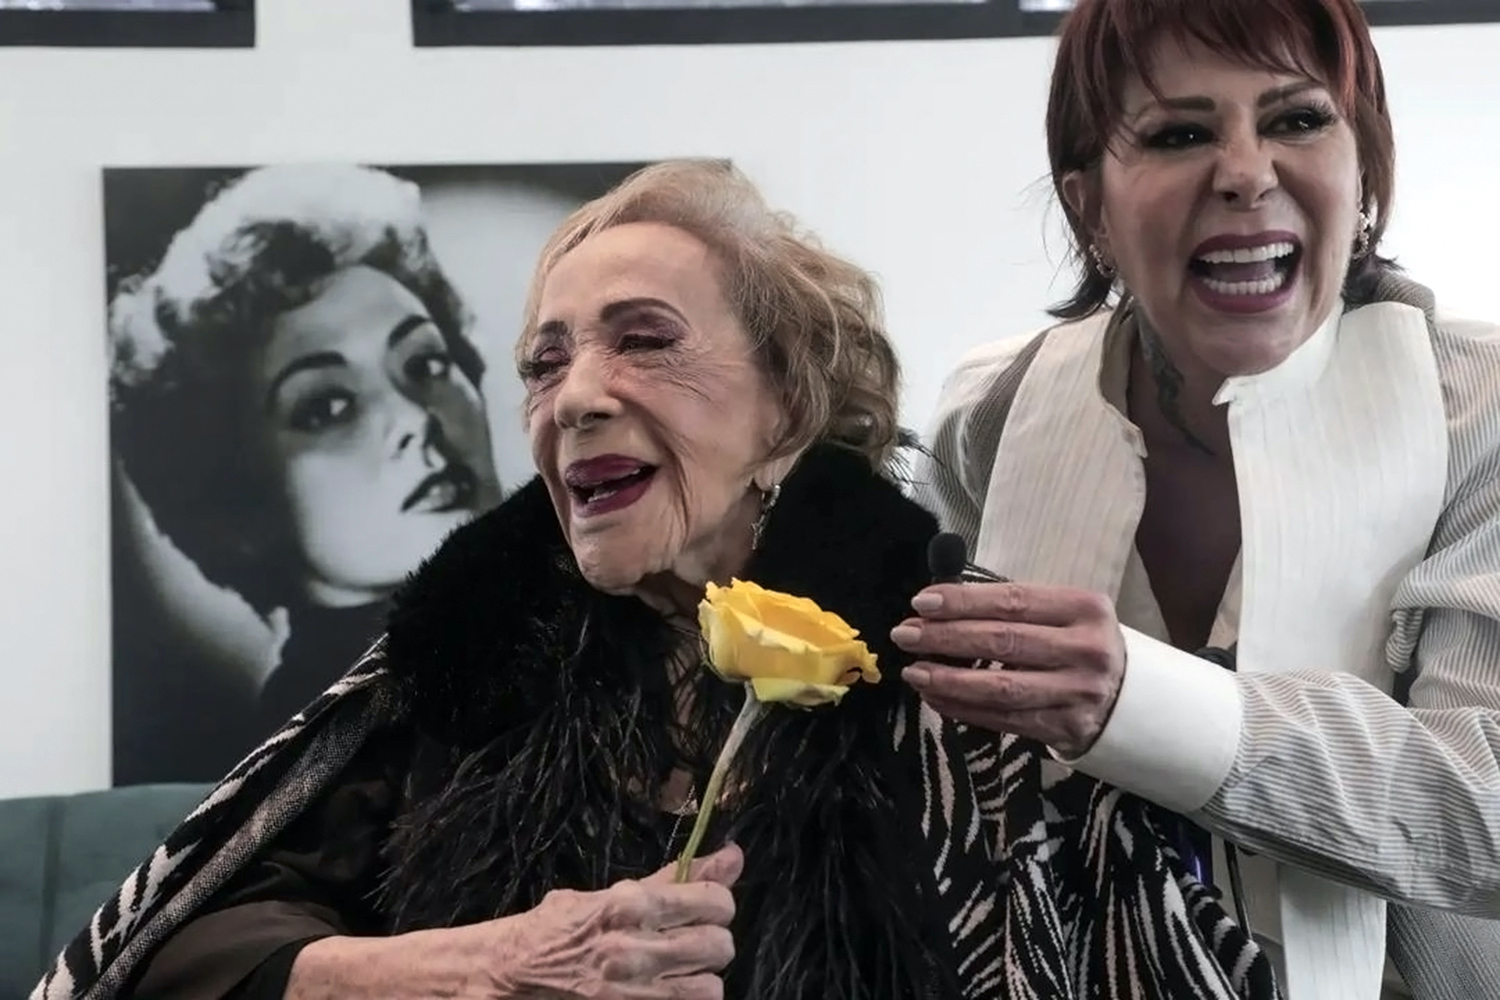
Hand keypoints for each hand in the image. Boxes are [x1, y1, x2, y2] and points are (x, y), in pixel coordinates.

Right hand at [500, 843, 742, 999]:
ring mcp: (634, 990)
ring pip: (711, 987)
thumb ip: (674, 878)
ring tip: (683, 970)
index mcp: (630, 904)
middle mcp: (635, 948)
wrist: (513, 974)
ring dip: (702, 978)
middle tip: (694, 940)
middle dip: (713, 941)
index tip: (706, 908)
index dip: (717, 904)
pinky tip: (671, 990)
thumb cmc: (561, 928)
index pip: (712, 901)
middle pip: (719, 945)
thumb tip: (733, 855)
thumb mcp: (611, 893)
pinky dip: (686, 999)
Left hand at [889, 582, 1126, 756]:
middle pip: (1002, 642)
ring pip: (1000, 687)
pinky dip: (964, 709)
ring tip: (914, 672)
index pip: (1013, 601)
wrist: (1134, 697)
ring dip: (949, 680)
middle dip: (946, 638)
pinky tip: (936, 698)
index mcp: (1085, 608)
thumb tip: (944, 603)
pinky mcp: (1065, 728)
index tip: (922, 602)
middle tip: (906, 634)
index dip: (963, 601)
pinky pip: (1004, 719)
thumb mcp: (1066, 613)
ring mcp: (1077, 693)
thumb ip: (1014, 606)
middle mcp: (1085, 650)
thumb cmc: (1083, 643)